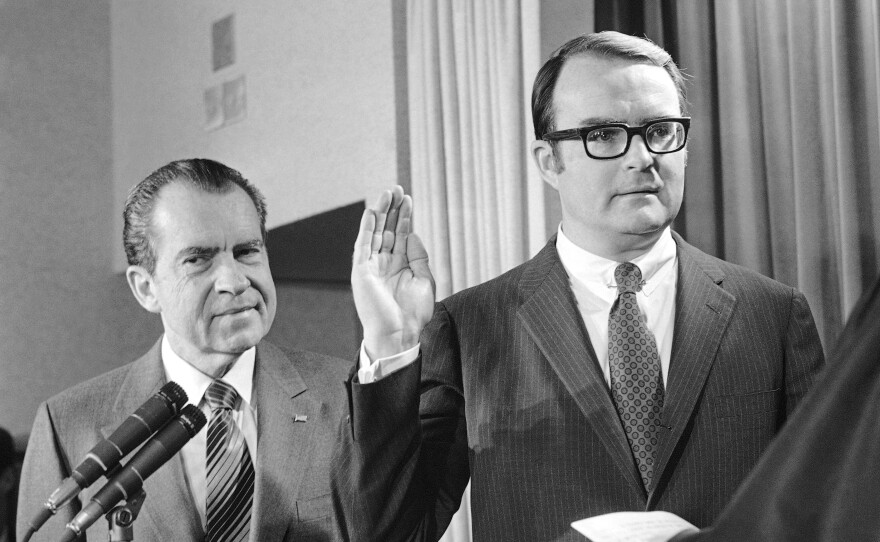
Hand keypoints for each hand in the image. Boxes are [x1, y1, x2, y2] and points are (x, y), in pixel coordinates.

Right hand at [352, 186, 435, 359]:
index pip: (400, 235)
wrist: (399, 334)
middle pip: (387, 229)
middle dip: (392, 209)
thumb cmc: (413, 314)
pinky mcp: (361, 271)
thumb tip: (412, 234)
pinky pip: (363, 245)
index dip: (404, 217)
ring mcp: (371, 266)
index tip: (407, 199)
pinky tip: (372, 212)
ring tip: (387, 193)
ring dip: (380, 212)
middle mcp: (383, 263)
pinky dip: (366, 228)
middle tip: (396, 188)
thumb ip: (419, 257)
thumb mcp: (424, 280)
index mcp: (399, 266)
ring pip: (375, 233)